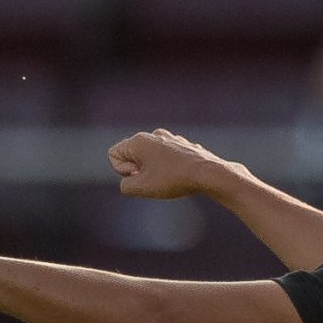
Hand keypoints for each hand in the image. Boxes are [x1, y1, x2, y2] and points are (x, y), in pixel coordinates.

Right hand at [109, 129, 239, 202]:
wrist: (208, 173)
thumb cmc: (174, 179)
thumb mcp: (142, 187)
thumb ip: (125, 186)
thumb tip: (128, 183)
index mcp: (139, 140)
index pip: (114, 154)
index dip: (123, 170)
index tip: (140, 175)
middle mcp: (153, 135)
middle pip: (132, 155)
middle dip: (138, 170)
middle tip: (155, 178)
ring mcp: (169, 138)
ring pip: (150, 157)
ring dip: (154, 170)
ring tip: (168, 178)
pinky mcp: (183, 145)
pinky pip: (166, 159)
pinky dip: (169, 168)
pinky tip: (180, 176)